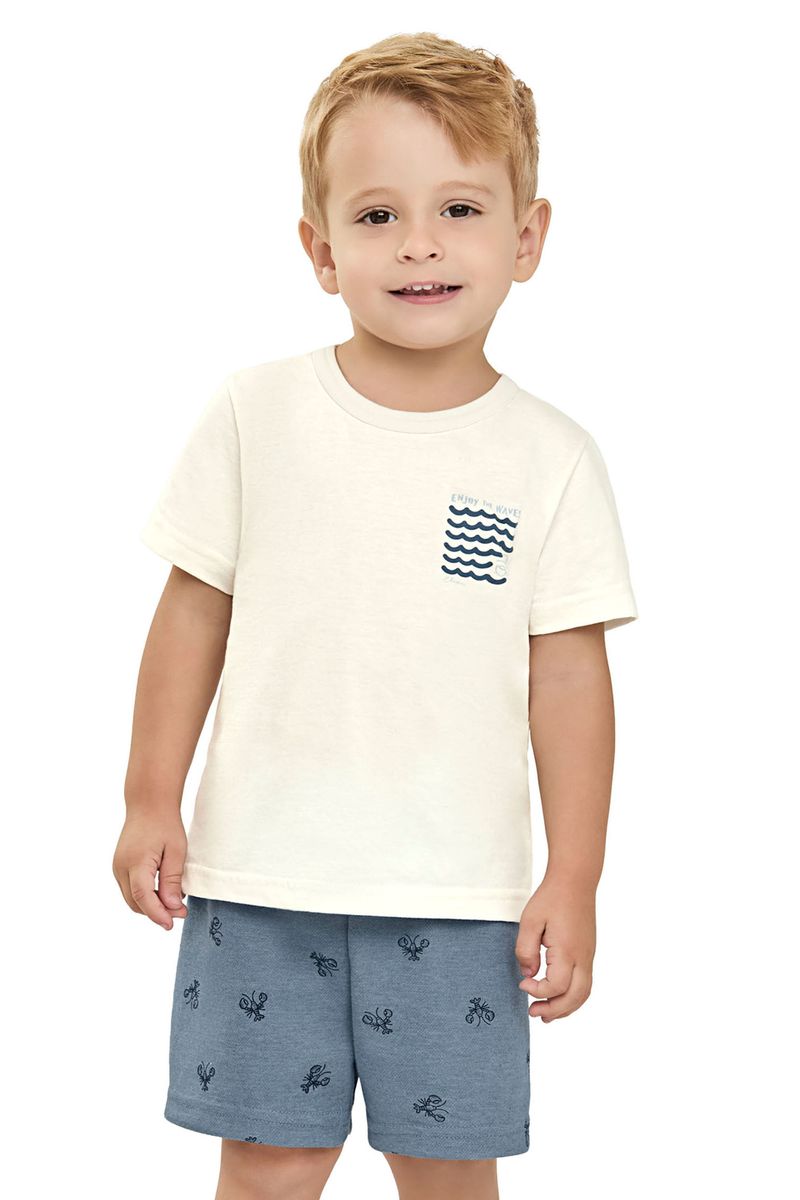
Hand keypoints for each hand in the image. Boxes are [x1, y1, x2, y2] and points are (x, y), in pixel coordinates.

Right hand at [112, 812, 187, 930]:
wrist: (148, 804)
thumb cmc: (165, 824)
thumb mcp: (176, 850)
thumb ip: (172, 879)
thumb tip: (171, 907)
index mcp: (136, 862)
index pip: (143, 897)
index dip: (157, 914)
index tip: (171, 924)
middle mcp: (121, 867)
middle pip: (135, 902)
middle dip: (156, 912)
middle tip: (180, 912)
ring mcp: (117, 867)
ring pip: (131, 899)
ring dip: (150, 905)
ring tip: (174, 903)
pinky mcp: (119, 866)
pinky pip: (130, 889)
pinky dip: (145, 896)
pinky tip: (162, 892)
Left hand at [514, 875, 596, 1021]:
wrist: (575, 881)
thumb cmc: (551, 898)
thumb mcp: (530, 921)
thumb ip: (525, 950)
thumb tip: (528, 973)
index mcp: (568, 951)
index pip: (556, 986)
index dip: (538, 991)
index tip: (522, 983)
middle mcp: (583, 958)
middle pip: (575, 997)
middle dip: (555, 1010)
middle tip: (534, 1013)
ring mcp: (588, 956)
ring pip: (584, 993)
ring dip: (566, 1007)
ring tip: (547, 1014)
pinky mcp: (588, 952)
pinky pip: (585, 983)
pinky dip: (573, 996)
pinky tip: (559, 996)